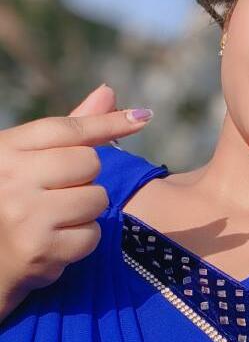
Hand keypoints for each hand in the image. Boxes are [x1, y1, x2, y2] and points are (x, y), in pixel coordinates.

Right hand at [0, 84, 152, 307]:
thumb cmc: (11, 200)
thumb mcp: (27, 159)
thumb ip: (69, 130)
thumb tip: (108, 93)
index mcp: (7, 149)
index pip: (69, 129)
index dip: (108, 122)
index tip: (142, 117)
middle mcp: (12, 177)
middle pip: (89, 163)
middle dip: (85, 178)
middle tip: (57, 192)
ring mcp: (25, 214)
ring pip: (97, 199)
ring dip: (85, 211)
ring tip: (55, 219)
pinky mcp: (39, 249)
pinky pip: (91, 235)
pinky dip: (81, 241)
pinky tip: (55, 242)